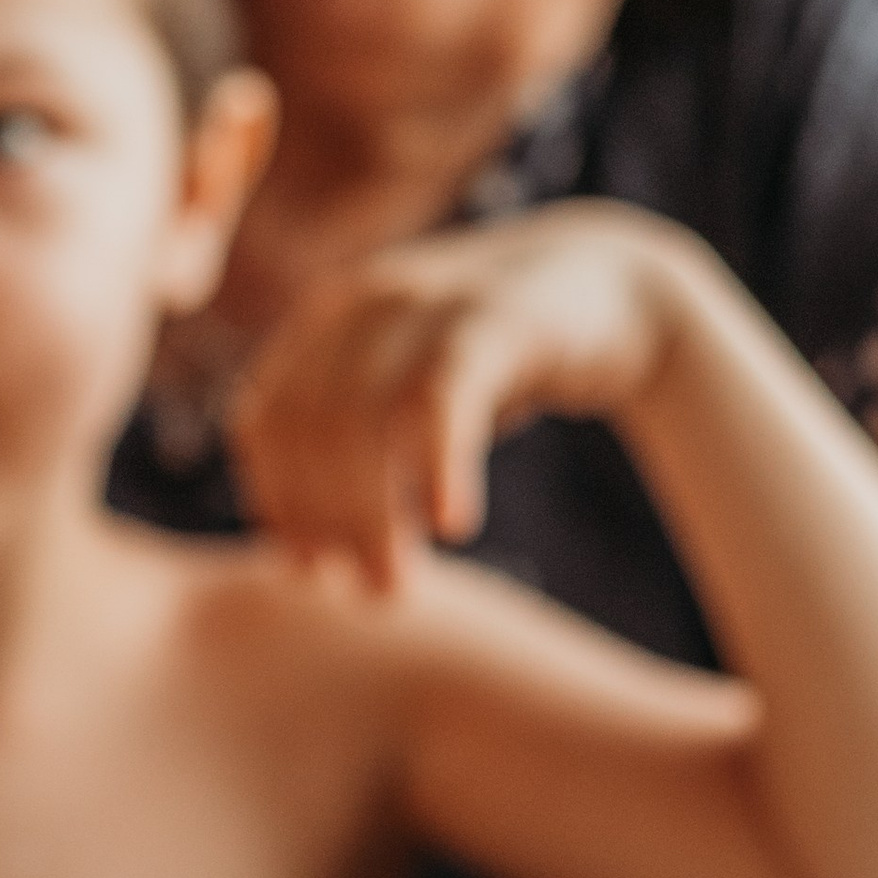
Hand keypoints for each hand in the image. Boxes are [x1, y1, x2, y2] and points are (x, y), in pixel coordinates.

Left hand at [229, 201, 692, 589]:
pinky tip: (455, 526)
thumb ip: (357, 450)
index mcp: (328, 321)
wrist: (613, 283)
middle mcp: (362, 303)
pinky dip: (436, 468)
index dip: (277, 499)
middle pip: (307, 426)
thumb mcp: (413, 394)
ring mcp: (424, 303)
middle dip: (326, 521)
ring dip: (370, 516)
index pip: (263, 419)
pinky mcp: (491, 318)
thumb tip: (300, 556)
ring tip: (397, 582)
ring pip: (360, 419)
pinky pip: (441, 399)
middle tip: (367, 593)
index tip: (309, 569)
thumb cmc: (501, 360)